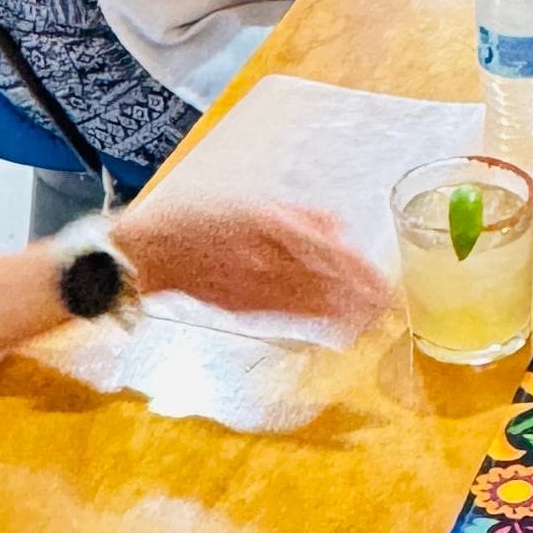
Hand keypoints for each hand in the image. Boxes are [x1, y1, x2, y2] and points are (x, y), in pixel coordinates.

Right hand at [115, 194, 388, 336]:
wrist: (142, 251)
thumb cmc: (197, 218)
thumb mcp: (248, 202)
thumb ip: (296, 214)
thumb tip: (338, 225)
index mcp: (267, 224)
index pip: (326, 251)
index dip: (358, 270)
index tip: (385, 281)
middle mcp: (262, 259)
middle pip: (322, 281)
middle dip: (359, 296)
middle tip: (390, 307)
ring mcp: (251, 288)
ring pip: (308, 304)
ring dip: (343, 314)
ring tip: (373, 322)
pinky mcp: (239, 309)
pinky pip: (285, 318)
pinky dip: (314, 323)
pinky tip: (334, 329)